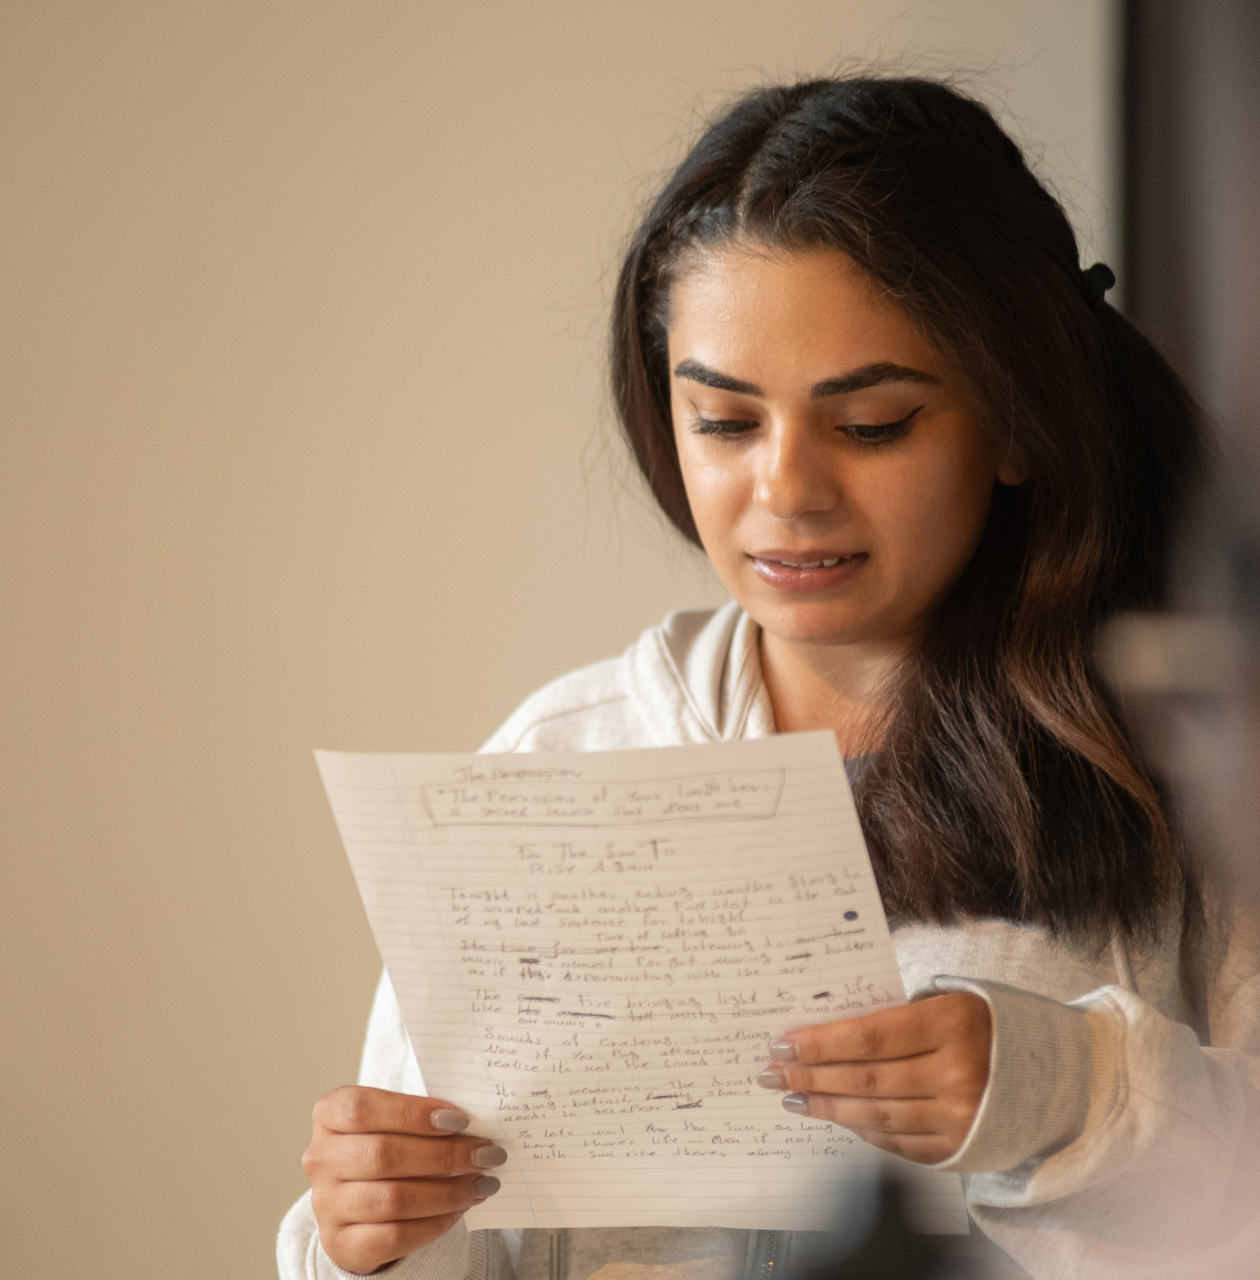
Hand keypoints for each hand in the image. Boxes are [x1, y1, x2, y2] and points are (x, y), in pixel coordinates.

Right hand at [303, 1085, 505, 1274]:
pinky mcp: (340, 1243)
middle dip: (445, 1155)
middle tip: (488, 1154)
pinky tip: (459, 1210)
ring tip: (482, 1183)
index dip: (414, 1113)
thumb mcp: (395, 1120)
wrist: (360, 1200)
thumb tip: (476, 1122)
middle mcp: (320, 1158)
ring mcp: (326, 1204)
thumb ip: (424, 1115)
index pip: (364, 1109)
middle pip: (384, 1156)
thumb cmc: (388, 1143)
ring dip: (447, 1192)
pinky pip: (393, 1236)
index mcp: (329, 1114)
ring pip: (392, 1199)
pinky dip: (433, 1223)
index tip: (461, 1120)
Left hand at [756, 992, 990, 1163]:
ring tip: (792, 1097)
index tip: (782, 1043)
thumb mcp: (944, 1003)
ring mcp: (959, 1118)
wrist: (1045, 1071)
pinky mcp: (958, 1150)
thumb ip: (892, 1018)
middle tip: (773, 1072)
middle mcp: (958, 1074)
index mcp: (952, 1024)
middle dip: (811, 1077)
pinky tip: (835, 1117)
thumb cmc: (980, 1025)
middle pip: (865, 1080)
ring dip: (826, 1107)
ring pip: (875, 1115)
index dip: (819, 1044)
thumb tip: (823, 1033)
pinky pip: (896, 1142)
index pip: (868, 1037)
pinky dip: (861, 1129)